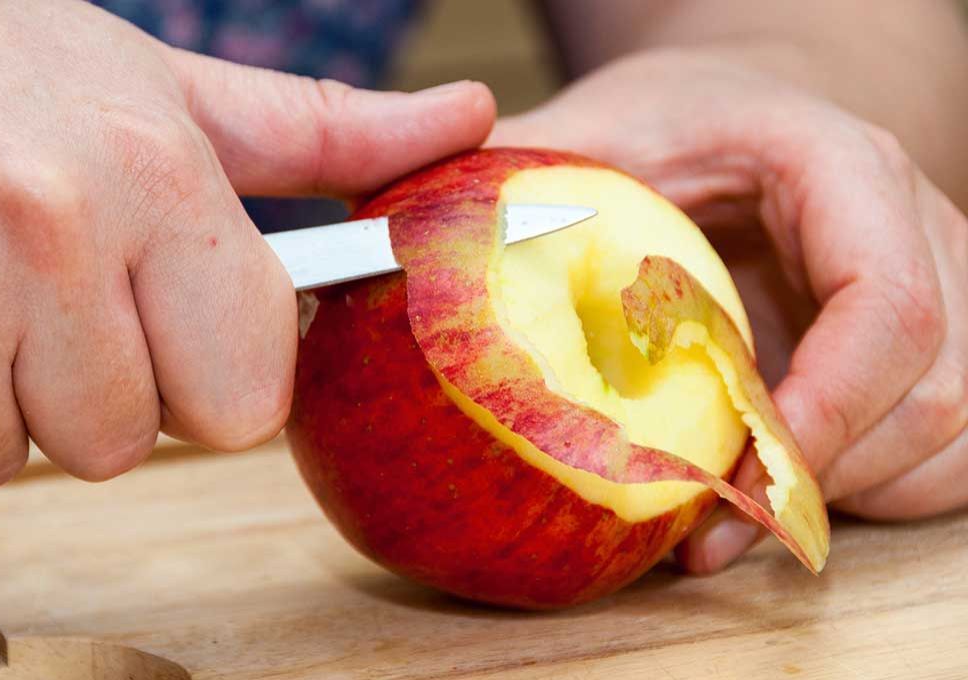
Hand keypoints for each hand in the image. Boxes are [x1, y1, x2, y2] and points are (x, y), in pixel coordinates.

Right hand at [0, 0, 494, 489]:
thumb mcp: (148, 81)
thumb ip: (319, 130)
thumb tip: (466, 120)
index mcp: (154, 174)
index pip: (243, 402)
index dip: (202, 375)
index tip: (159, 324)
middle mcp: (46, 231)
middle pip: (118, 444)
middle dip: (80, 387)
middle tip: (29, 288)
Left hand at [491, 49, 966, 570]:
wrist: (739, 114)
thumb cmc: (672, 121)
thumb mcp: (593, 128)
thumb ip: (518, 177)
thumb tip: (409, 242)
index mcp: (841, 169)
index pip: (885, 303)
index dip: (822, 409)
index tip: (729, 478)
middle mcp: (917, 231)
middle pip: (936, 390)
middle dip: (821, 479)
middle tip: (704, 532)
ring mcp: (943, 292)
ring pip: (951, 434)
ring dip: (841, 498)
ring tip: (726, 524)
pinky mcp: (931, 347)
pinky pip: (946, 450)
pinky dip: (865, 492)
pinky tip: (772, 494)